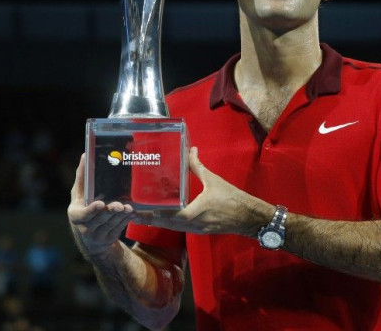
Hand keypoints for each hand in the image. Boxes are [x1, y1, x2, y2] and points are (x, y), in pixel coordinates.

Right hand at [67, 154, 135, 259]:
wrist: (90, 239)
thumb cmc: (83, 209)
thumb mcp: (79, 195)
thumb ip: (82, 177)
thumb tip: (85, 155)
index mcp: (76, 215)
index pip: (83, 214)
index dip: (92, 210)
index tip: (100, 204)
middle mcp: (85, 228)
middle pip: (101, 218)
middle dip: (111, 211)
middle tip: (120, 205)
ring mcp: (97, 236)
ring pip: (112, 224)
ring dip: (121, 215)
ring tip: (129, 207)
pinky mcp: (109, 239)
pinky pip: (119, 229)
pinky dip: (126, 220)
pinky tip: (132, 212)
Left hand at [133, 147, 272, 236]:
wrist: (248, 217)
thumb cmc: (232, 198)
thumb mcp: (214, 180)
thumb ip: (198, 166)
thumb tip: (190, 150)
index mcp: (194, 212)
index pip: (168, 215)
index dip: (152, 213)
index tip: (137, 208)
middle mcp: (192, 224)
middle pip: (164, 224)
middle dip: (148, 219)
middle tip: (131, 211)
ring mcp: (195, 229)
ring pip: (171, 227)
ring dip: (156, 222)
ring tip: (140, 214)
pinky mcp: (198, 230)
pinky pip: (179, 228)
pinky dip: (168, 223)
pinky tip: (161, 217)